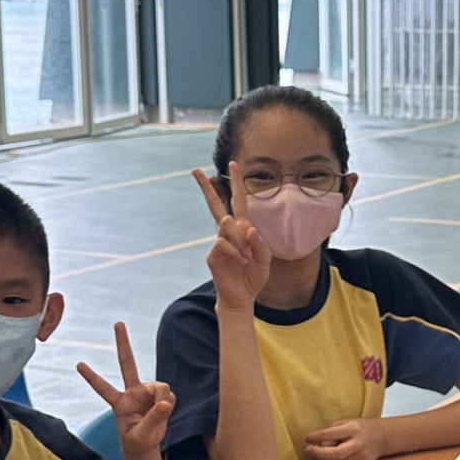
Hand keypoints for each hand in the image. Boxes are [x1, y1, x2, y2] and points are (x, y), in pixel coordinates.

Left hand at [76, 320, 172, 452]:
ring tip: (161, 414)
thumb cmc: (138, 440)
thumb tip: (165, 401)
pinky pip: (169, 395)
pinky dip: (169, 403)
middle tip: (118, 323)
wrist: (147, 444)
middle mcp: (131, 392)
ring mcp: (145, 392)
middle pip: (127, 363)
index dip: (92, 377)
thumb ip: (154, 419)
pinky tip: (165, 411)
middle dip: (123, 343)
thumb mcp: (142, 434)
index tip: (78, 364)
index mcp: (119, 402)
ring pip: (161, 388)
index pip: (102, 387)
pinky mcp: (159, 395)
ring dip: (164, 401)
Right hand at [195, 162, 269, 311]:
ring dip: (241, 239)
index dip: (237, 183)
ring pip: (227, 224)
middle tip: (195, 170)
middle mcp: (228, 231)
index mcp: (243, 228)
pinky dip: (237, 252)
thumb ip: (259, 242)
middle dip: (206, 187)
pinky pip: (224, 243)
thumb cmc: (254, 274)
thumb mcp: (265, 257)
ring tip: (248, 256)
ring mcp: (219, 241)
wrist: (243, 296)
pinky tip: (242, 261)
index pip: (238, 201)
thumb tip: (247, 228)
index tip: (233, 163)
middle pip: (215, 204)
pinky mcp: (213, 254)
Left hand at [302, 417, 385, 459]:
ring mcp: (362, 457)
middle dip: (318, 453)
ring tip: (322, 450)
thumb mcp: (346, 423)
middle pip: (335, 454)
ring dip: (325, 458)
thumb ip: (332, 432)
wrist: (382, 437)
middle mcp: (359, 444)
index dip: (316, 437)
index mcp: (354, 429)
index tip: (306, 438)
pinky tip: (341, 454)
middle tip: (308, 450)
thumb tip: (319, 446)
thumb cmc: (360, 428)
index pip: (331, 434)